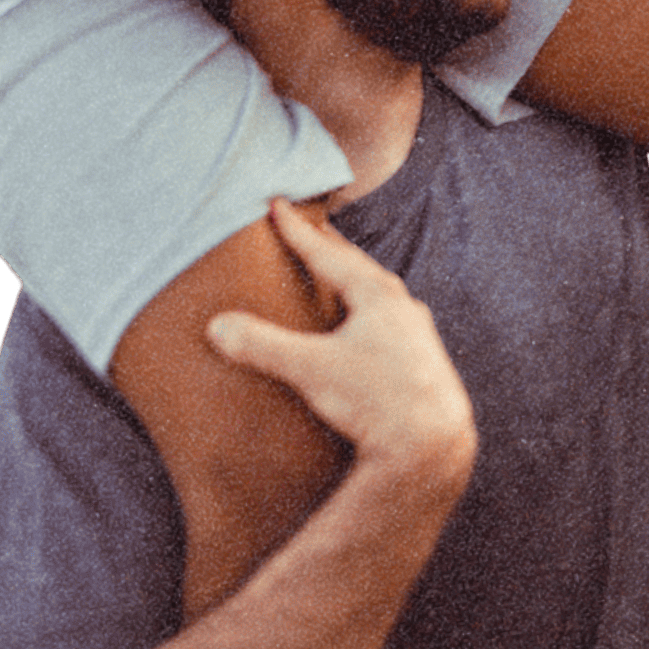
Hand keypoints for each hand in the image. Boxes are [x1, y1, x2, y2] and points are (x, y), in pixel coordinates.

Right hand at [208, 200, 475, 483]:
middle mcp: (401, 305)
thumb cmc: (375, 400)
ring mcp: (415, 332)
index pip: (327, 253)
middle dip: (330, 247)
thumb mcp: (312, 370)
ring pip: (378, 294)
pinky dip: (368, 313)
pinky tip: (364, 329)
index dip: (297, 231)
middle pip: (358, 266)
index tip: (278, 204)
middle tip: (310, 228)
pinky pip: (389, 322)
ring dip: (353, 280)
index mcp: (376, 294)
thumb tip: (217, 326)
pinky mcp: (421, 361)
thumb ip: (264, 346)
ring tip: (336, 274)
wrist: (432, 443)